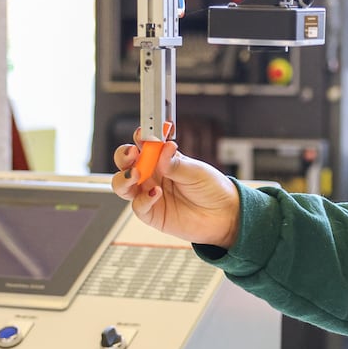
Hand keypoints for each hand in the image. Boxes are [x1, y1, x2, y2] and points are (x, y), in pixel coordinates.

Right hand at [111, 131, 240, 247]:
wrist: (224, 216)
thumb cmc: (211, 189)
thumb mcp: (196, 171)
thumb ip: (175, 163)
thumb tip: (163, 149)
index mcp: (162, 159)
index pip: (143, 144)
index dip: (140, 137)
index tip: (143, 133)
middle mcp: (152, 175)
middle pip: (125, 162)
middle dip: (123, 156)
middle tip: (132, 153)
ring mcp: (148, 194)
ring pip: (123, 184)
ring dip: (125, 178)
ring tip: (137, 174)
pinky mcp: (151, 213)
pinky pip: (137, 206)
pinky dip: (143, 199)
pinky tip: (156, 193)